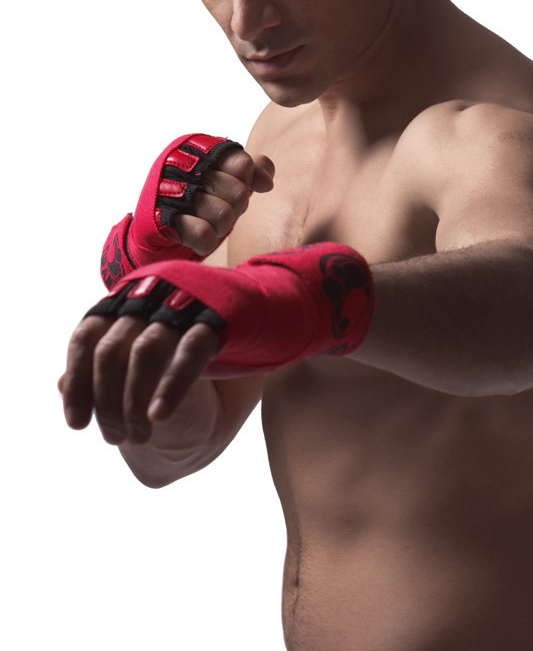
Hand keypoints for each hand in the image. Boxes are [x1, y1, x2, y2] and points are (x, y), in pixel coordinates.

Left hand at [62, 243, 372, 442]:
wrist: (281, 314)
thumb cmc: (215, 337)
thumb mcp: (161, 350)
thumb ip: (117, 362)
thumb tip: (60, 384)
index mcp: (136, 291)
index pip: (89, 332)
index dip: (77, 379)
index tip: (76, 424)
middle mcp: (158, 288)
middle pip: (111, 346)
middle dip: (106, 399)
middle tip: (114, 436)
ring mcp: (191, 298)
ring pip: (145, 349)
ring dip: (133, 399)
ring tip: (139, 433)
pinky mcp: (225, 314)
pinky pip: (190, 351)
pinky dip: (170, 386)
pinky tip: (160, 415)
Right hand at [101, 134, 274, 287]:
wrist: (161, 229)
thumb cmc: (202, 200)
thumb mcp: (230, 181)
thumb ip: (253, 171)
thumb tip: (267, 183)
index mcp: (200, 149)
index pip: (243, 165)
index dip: (245, 182)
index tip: (234, 186)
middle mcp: (182, 163)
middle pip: (238, 192)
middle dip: (233, 208)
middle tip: (217, 209)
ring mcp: (169, 190)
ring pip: (224, 215)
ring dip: (220, 227)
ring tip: (206, 222)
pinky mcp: (161, 218)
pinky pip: (204, 235)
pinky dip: (207, 241)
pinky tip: (196, 237)